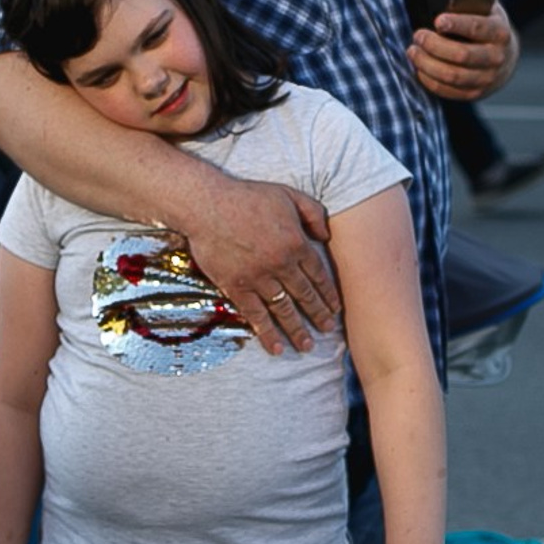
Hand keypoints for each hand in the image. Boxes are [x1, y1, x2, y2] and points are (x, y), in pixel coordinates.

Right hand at [181, 175, 338, 356]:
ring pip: (283, 310)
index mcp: (296, 243)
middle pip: (305, 296)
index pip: (319, 275)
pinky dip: (267, 333)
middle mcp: (281, 265)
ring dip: (297, 330)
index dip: (328, 294)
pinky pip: (255, 315)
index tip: (336, 308)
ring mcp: (258, 278)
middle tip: (327, 330)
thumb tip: (326, 236)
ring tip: (307, 346)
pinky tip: (276, 348)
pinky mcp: (236, 287)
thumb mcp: (288, 195)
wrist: (207, 205)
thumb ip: (313, 213)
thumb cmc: (248, 197)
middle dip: (318, 315)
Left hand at [410, 1, 512, 102]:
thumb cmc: (486, 27)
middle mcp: (497, 57)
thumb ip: (469, 4)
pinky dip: (429, 80)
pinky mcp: (476, 93)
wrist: (505, 56)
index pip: (477, 28)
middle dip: (434, 45)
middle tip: (418, 36)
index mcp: (499, 32)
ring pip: (452, 75)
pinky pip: (447, 90)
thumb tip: (445, 2)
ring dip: (427, 64)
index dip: (456, 24)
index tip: (437, 21)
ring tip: (413, 52)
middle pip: (462, 54)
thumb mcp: (484, 11)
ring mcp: (488, 78)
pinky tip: (420, 69)